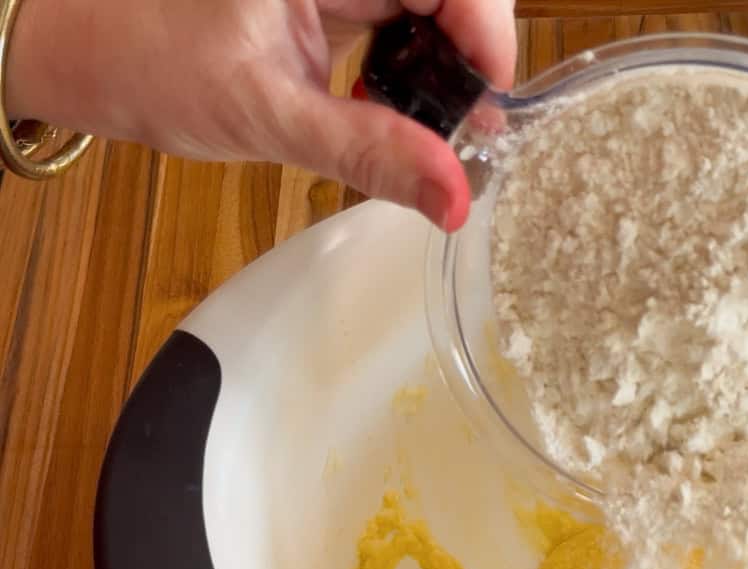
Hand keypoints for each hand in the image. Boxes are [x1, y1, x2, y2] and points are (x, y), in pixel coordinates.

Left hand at [5, 0, 517, 229]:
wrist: (85, 49)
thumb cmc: (150, 65)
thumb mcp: (270, 116)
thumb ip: (370, 153)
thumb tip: (455, 197)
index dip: (488, 32)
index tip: (489, 103)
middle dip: (468, 53)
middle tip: (470, 126)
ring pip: (426, 4)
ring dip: (443, 60)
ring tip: (434, 123)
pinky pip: (396, 13)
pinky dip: (409, 60)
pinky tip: (393, 102)